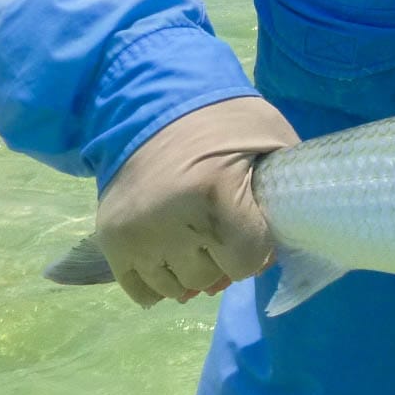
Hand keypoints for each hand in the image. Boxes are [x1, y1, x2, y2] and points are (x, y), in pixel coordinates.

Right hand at [95, 96, 298, 305]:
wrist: (152, 102)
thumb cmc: (223, 122)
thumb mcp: (271, 139)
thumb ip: (283, 195)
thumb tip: (275, 255)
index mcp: (214, 193)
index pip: (246, 261)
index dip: (257, 248)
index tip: (253, 225)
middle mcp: (169, 221)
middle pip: (210, 277)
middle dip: (223, 258)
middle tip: (222, 225)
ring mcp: (135, 234)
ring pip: (176, 288)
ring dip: (191, 271)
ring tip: (196, 237)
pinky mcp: (110, 239)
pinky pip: (141, 291)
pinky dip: (160, 282)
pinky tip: (171, 256)